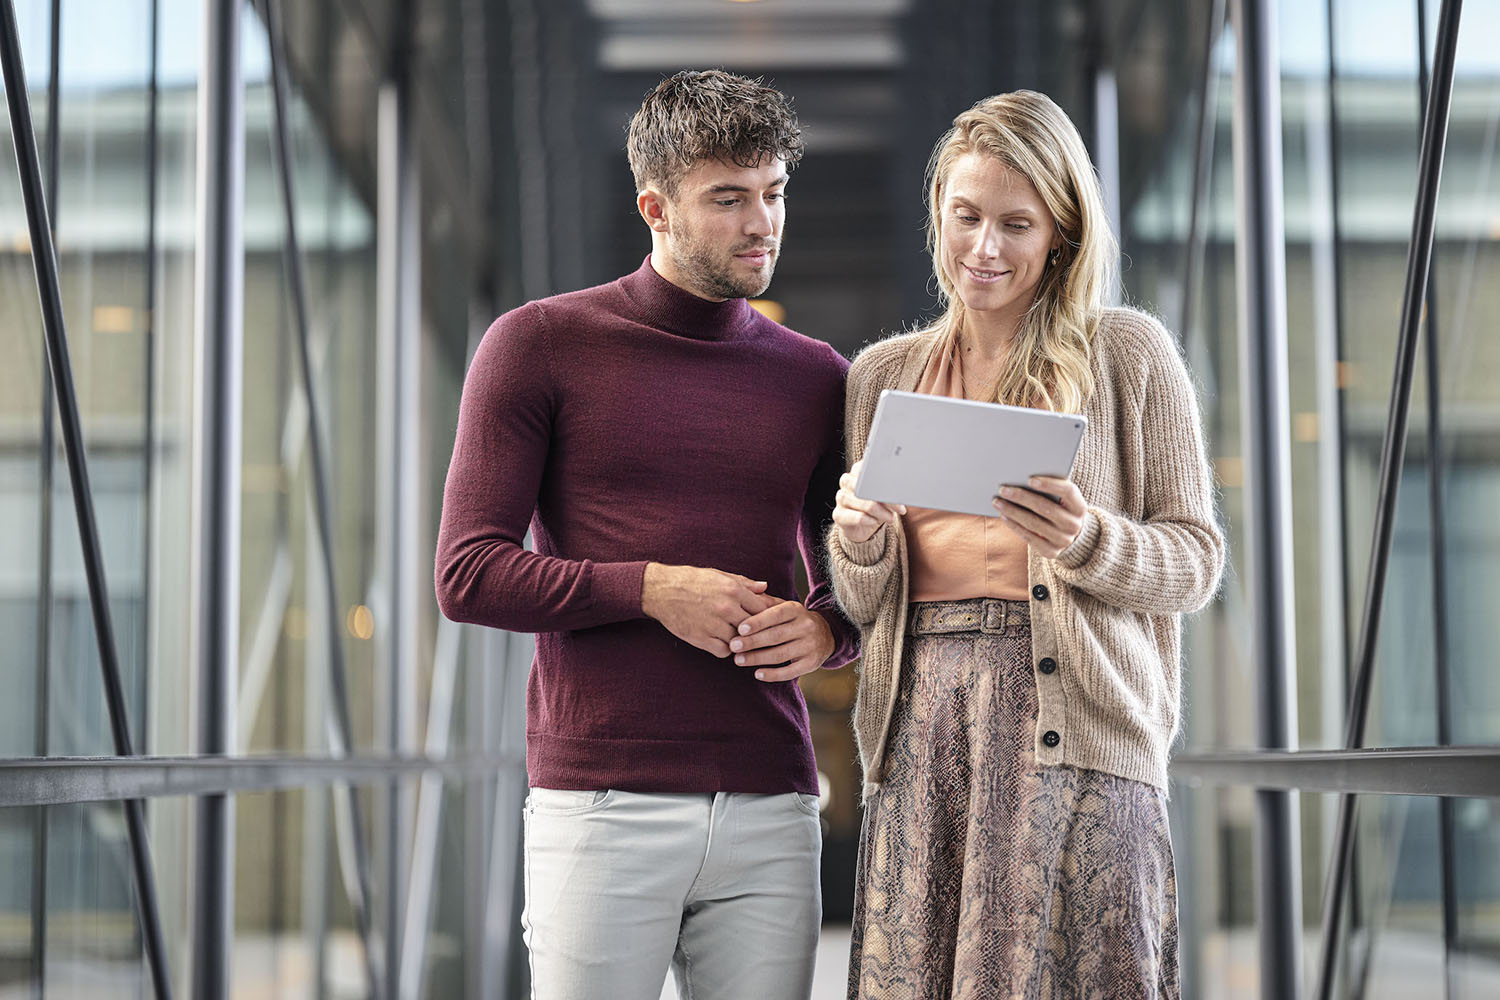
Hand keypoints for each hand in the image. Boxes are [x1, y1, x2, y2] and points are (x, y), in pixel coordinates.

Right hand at [642, 564, 779, 657]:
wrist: (661, 590)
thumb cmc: (692, 580)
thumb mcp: (720, 575)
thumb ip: (744, 583)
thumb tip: (765, 587)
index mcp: (733, 590)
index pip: (763, 608)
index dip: (767, 616)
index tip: (768, 620)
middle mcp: (726, 607)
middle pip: (754, 627)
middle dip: (757, 631)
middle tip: (757, 634)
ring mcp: (713, 624)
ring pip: (740, 642)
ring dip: (740, 642)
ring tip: (738, 639)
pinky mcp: (701, 638)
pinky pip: (724, 651)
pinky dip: (725, 649)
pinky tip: (722, 642)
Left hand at [729, 601, 835, 682]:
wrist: (825, 634)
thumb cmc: (794, 620)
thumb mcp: (784, 607)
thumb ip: (765, 603)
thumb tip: (744, 597)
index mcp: (796, 610)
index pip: (776, 615)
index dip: (758, 622)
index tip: (740, 629)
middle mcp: (806, 626)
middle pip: (776, 635)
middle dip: (753, 642)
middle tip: (733, 646)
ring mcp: (810, 646)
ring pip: (781, 654)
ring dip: (757, 658)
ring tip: (738, 660)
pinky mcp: (811, 663)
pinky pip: (790, 672)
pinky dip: (773, 674)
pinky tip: (757, 674)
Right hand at [833, 459, 905, 544]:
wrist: (861, 525)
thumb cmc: (876, 505)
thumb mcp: (885, 495)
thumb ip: (890, 489)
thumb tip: (902, 491)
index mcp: (858, 470)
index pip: (872, 471)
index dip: (887, 482)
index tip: (900, 493)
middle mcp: (847, 481)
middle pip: (867, 487)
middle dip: (886, 500)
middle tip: (900, 509)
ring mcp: (841, 497)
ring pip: (864, 503)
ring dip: (881, 513)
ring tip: (891, 518)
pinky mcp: (838, 514)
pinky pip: (857, 517)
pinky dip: (869, 520)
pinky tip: (875, 522)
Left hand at [993, 476, 1085, 557]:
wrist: (1070, 536)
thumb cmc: (1060, 508)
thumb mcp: (1062, 499)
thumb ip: (1050, 489)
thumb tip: (1021, 478)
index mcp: (1080, 507)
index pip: (1068, 492)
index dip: (1050, 485)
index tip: (1030, 479)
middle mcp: (1074, 525)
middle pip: (1045, 508)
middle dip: (1022, 497)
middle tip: (1003, 489)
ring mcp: (1063, 540)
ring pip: (1034, 523)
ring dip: (1013, 511)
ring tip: (998, 502)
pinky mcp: (1051, 552)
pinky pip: (1029, 537)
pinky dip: (1014, 525)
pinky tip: (1003, 515)